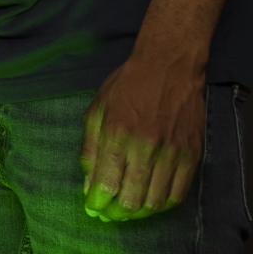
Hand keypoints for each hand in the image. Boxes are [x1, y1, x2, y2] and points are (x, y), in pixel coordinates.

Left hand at [80, 56, 203, 221]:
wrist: (168, 66)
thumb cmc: (127, 85)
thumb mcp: (97, 108)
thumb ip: (90, 147)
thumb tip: (88, 181)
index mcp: (118, 132)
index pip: (107, 180)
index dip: (98, 201)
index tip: (93, 207)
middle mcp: (146, 145)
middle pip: (132, 197)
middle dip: (116, 212)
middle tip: (109, 214)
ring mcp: (172, 151)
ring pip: (156, 200)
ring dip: (139, 211)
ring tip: (127, 209)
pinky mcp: (192, 154)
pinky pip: (179, 192)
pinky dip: (164, 204)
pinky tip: (151, 202)